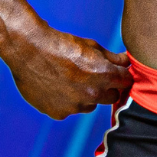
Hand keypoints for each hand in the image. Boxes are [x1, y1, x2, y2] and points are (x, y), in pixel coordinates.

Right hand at [6, 24, 130, 118]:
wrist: (28, 49)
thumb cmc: (61, 44)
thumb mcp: (91, 46)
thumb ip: (112, 57)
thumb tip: (127, 61)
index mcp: (105, 75)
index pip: (126, 82)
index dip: (121, 76)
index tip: (115, 73)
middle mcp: (93, 94)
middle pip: (111, 97)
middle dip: (106, 88)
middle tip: (91, 76)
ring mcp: (75, 106)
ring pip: (90, 105)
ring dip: (85, 96)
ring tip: (69, 80)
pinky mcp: (59, 113)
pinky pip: (70, 110)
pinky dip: (66, 102)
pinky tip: (56, 87)